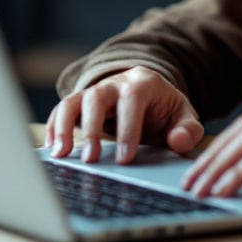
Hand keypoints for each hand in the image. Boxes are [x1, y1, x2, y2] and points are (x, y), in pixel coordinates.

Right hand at [45, 66, 203, 164]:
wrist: (150, 95)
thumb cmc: (166, 110)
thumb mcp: (184, 116)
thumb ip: (188, 130)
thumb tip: (178, 141)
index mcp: (144, 83)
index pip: (133, 100)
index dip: (128, 128)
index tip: (125, 159)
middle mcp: (116, 82)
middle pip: (97, 96)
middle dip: (92, 128)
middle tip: (91, 159)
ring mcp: (95, 91)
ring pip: (73, 101)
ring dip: (64, 126)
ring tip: (61, 153)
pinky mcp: (80, 102)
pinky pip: (62, 109)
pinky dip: (54, 126)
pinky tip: (53, 148)